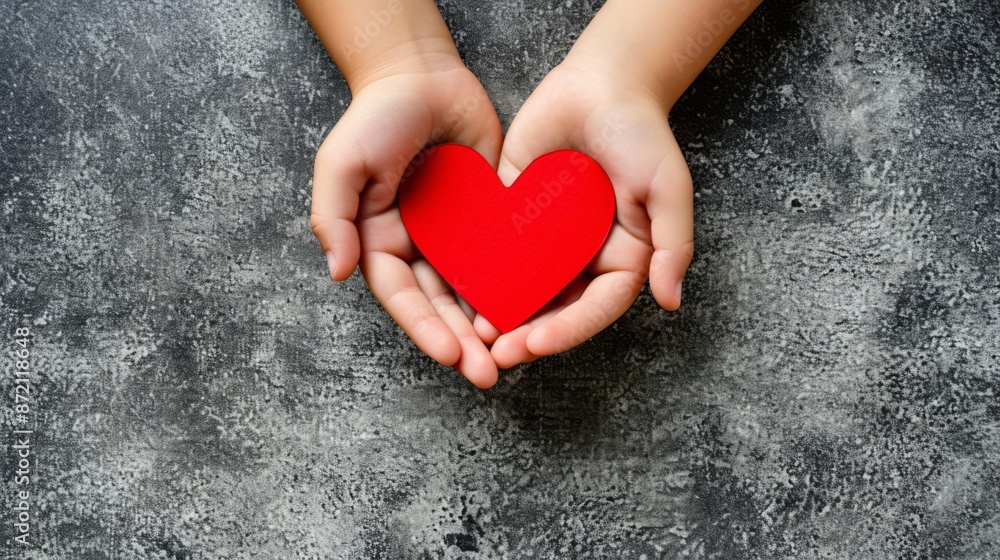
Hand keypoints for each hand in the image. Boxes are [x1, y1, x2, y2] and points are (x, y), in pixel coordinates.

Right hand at [310, 55, 503, 387]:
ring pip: (474, 291)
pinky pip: (504, 257)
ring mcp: (456, 236)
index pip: (402, 298)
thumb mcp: (341, 163)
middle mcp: (418, 248)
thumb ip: (332, 216)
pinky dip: (516, 285)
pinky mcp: (489, 218)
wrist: (423, 74)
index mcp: (379, 243)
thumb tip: (336, 271)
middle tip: (487, 374)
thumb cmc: (375, 116)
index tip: (450, 355)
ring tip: (513, 356)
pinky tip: (537, 308)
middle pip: (440, 306)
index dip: (424, 329)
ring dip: (490, 326)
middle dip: (462, 343)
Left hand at [478, 57, 694, 367]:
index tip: (536, 343)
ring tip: (473, 334)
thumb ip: (673, 245)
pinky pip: (495, 249)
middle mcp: (582, 257)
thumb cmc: (642, 133)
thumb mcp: (668, 188)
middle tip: (497, 353)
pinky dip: (478, 272)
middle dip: (526, 334)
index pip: (595, 308)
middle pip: (554, 308)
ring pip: (521, 288)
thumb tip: (670, 301)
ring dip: (499, 314)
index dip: (567, 331)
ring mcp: (546, 239)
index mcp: (621, 259)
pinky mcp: (513, 214)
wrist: (601, 82)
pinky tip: (457, 289)